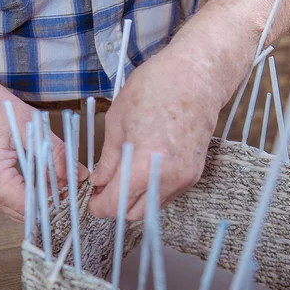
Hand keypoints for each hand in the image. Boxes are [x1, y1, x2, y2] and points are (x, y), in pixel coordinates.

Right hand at [0, 79, 88, 221]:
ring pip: (25, 209)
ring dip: (46, 197)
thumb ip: (56, 154)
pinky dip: (35, 192)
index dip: (60, 201)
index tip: (79, 190)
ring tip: (66, 180)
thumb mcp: (29, 126)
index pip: (35, 208)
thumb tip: (78, 174)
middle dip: (56, 201)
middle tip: (77, 184)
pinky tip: (49, 178)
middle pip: (31, 213)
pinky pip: (16, 199)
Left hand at [88, 51, 223, 220]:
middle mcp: (167, 178)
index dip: (97, 206)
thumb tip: (99, 180)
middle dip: (114, 204)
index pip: (114, 205)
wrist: (198, 76)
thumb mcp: (117, 121)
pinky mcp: (194, 174)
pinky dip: (151, 190)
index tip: (91, 200)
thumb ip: (108, 159)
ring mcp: (184, 178)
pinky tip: (143, 169)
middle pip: (133, 214)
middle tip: (104, 186)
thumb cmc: (156, 88)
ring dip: (134, 199)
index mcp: (143, 165)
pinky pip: (166, 195)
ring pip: (151, 207)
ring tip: (123, 175)